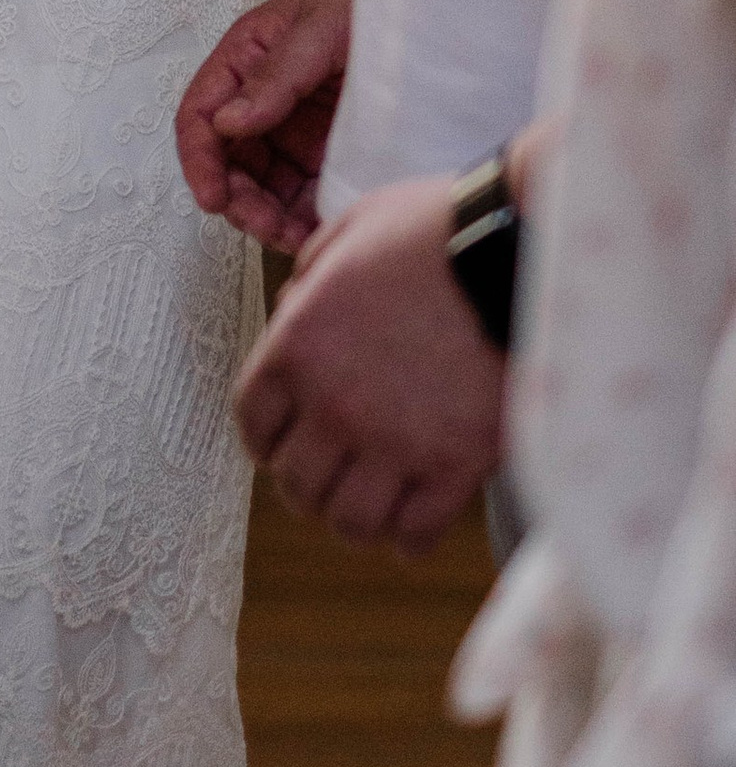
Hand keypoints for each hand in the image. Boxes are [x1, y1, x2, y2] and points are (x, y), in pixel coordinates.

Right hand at [176, 0, 352, 247]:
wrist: (441, 14)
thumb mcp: (323, 24)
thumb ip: (276, 74)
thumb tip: (227, 123)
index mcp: (247, 57)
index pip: (202, 112)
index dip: (199, 158)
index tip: (213, 197)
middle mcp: (264, 99)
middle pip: (230, 160)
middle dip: (239, 198)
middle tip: (266, 225)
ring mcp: (296, 130)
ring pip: (263, 187)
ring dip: (269, 218)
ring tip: (297, 237)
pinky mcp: (329, 155)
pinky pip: (304, 196)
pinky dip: (303, 220)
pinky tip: (319, 231)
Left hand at [231, 168, 506, 551]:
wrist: (514, 251)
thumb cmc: (434, 230)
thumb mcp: (351, 229)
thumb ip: (313, 274)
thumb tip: (296, 304)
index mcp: (298, 345)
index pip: (252, 421)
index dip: (265, 437)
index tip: (282, 441)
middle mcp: (334, 404)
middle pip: (295, 483)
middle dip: (307, 483)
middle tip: (331, 475)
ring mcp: (393, 442)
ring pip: (348, 522)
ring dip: (353, 518)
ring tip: (370, 504)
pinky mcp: (454, 467)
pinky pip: (415, 534)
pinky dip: (409, 538)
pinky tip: (416, 521)